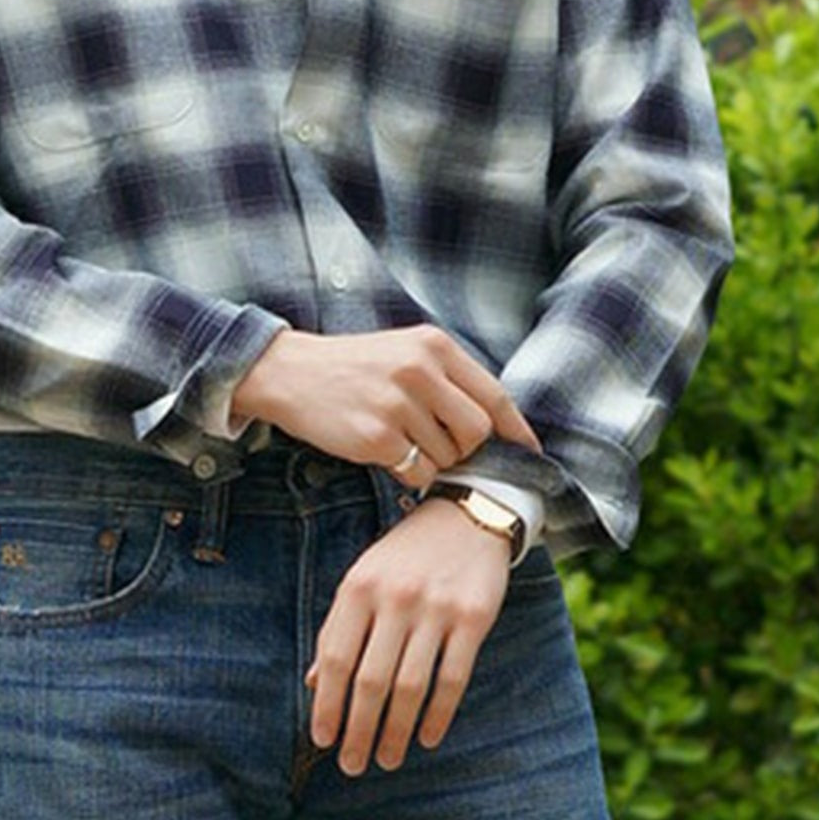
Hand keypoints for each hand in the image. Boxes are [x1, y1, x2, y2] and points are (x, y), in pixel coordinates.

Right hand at [231, 325, 539, 489]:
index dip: (516, 429)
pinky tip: (387, 454)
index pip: (494, 394)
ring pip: (448, 456)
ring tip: (404, 442)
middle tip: (442, 447)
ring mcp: (397, 404)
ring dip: (434, 461)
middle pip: (477, 430)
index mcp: (433, 346)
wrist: (289, 373)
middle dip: (467, 449)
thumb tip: (495, 424)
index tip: (529, 452)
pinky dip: (409, 473)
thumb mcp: (405, 352)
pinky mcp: (375, 437)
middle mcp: (419, 371)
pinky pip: (417, 472)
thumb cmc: (354, 368)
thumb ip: (448, 378)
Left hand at [307, 497, 511, 774]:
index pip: (335, 658)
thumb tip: (315, 684)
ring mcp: (436, 608)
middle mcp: (395, 598)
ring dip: (397, 731)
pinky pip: (453, 677)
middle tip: (353, 765)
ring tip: (388, 759)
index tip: (323, 739)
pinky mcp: (474, 617)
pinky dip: (438, 713)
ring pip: (411, 685)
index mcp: (358, 587)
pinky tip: (427, 737)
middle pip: (371, 680)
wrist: (467, 516)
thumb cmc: (405, 555)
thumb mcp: (363, 579)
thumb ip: (339, 628)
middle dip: (359, 729)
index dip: (327, 704)